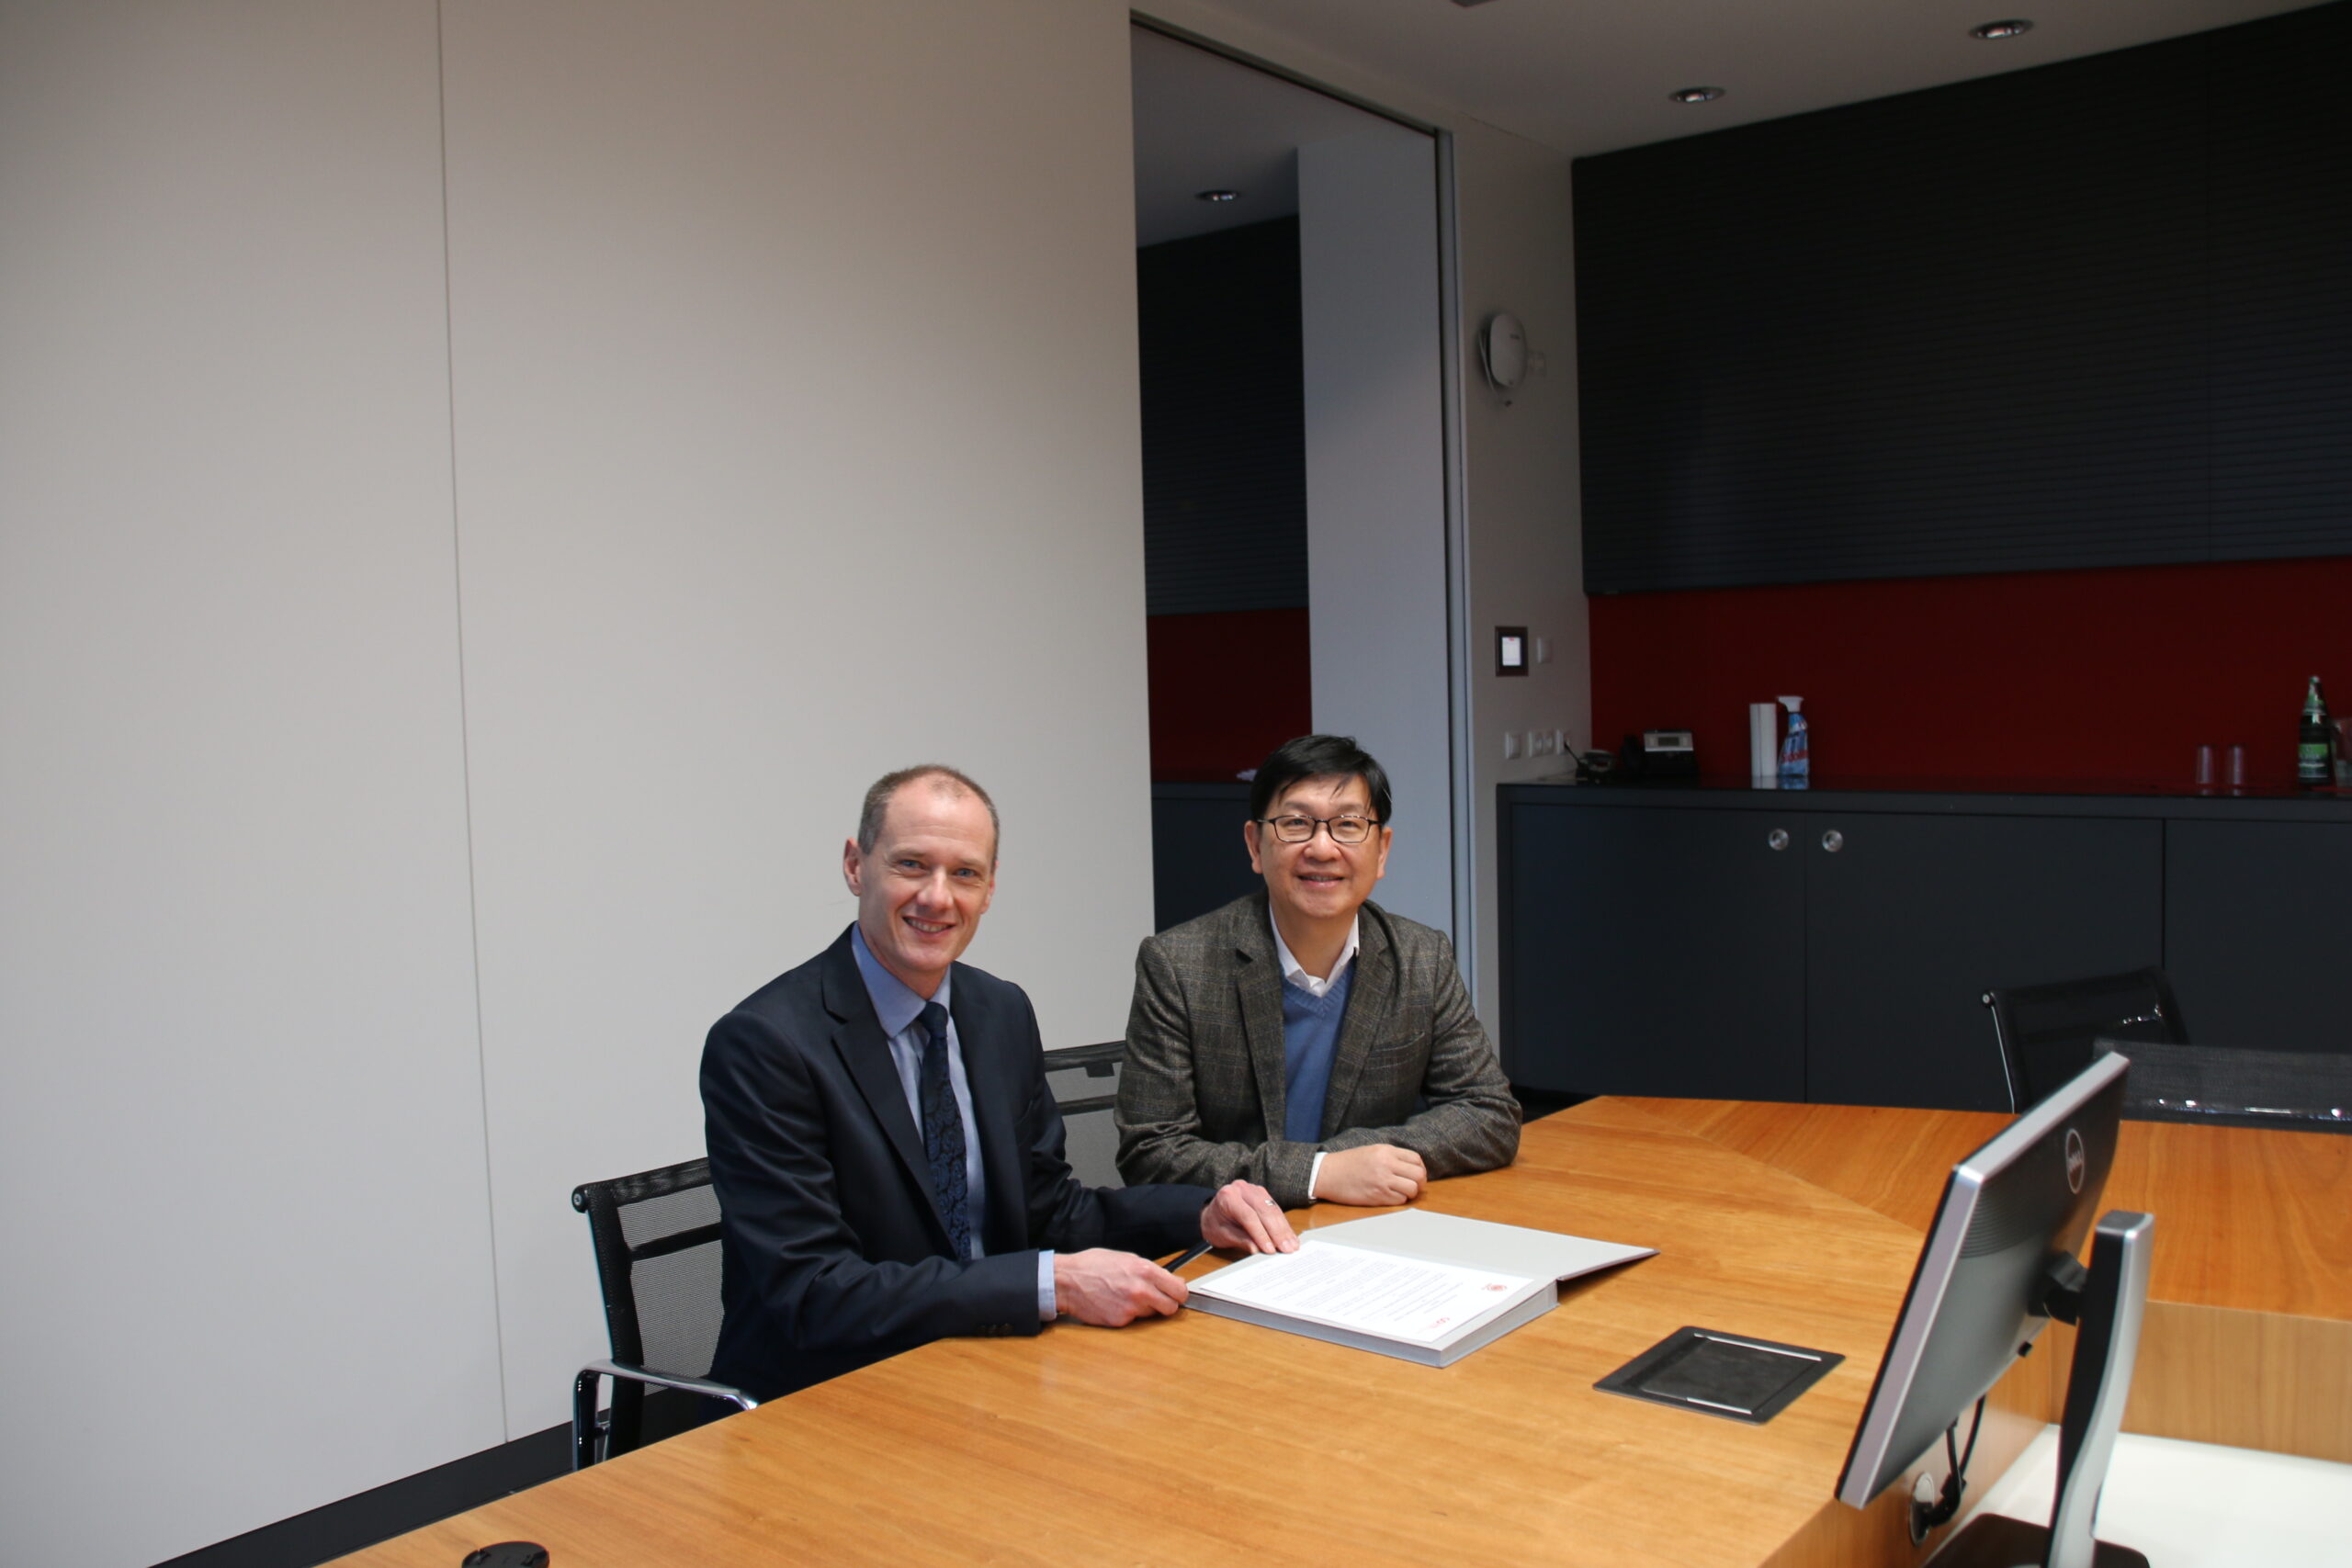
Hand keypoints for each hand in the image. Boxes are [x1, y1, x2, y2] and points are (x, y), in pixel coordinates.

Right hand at [1053, 1249, 1185, 1325]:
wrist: (1067, 1281)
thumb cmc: (1092, 1266)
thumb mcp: (1126, 1258)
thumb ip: (1150, 1270)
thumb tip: (1171, 1280)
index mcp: (1145, 1271)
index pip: (1179, 1290)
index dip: (1179, 1293)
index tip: (1176, 1293)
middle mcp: (1141, 1291)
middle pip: (1171, 1308)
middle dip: (1166, 1304)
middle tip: (1156, 1299)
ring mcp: (1131, 1309)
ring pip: (1151, 1315)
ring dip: (1145, 1309)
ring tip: (1126, 1296)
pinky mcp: (1120, 1322)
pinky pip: (1133, 1321)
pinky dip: (1127, 1315)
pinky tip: (1114, 1303)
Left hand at [1199, 1180, 1298, 1254]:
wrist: (1212, 1214)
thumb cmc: (1215, 1224)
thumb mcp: (1222, 1235)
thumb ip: (1240, 1240)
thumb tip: (1257, 1248)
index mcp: (1227, 1197)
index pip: (1248, 1216)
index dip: (1261, 1233)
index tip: (1270, 1249)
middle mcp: (1241, 1189)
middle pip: (1264, 1209)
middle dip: (1277, 1231)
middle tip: (1286, 1248)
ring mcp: (1253, 1189)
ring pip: (1273, 1208)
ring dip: (1284, 1228)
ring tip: (1292, 1245)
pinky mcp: (1262, 1194)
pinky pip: (1275, 1208)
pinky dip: (1283, 1224)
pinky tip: (1290, 1236)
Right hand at [1315, 1144, 1426, 1205]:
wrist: (1328, 1174)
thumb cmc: (1348, 1163)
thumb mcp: (1372, 1150)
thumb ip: (1392, 1155)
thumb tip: (1412, 1166)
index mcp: (1386, 1151)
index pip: (1416, 1159)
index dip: (1420, 1168)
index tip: (1415, 1174)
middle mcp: (1387, 1164)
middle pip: (1419, 1175)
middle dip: (1420, 1182)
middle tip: (1414, 1186)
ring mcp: (1383, 1181)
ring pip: (1412, 1189)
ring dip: (1410, 1193)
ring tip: (1402, 1192)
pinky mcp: (1378, 1196)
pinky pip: (1400, 1200)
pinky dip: (1399, 1200)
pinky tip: (1390, 1196)